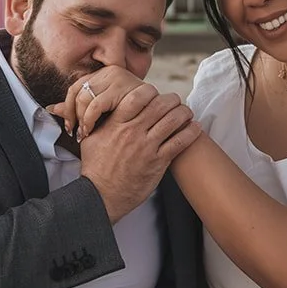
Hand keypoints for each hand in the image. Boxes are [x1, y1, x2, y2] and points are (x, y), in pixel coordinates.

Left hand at [51, 65, 150, 140]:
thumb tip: (51, 108)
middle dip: (73, 115)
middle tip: (75, 133)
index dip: (68, 109)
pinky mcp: (128, 88)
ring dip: (82, 118)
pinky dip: (91, 119)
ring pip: (86, 97)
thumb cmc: (130, 121)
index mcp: (103, 76)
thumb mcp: (102, 115)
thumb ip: (79, 110)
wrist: (158, 126)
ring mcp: (121, 78)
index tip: (69, 128)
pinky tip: (93, 131)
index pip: (75, 88)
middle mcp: (111, 72)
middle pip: (78, 92)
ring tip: (84, 134)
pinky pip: (99, 103)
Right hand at [75, 81, 199, 223]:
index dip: (151, 91)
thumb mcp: (91, 140)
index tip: (155, 94)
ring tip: (187, 113)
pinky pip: (180, 142)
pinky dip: (191, 132)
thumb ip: (100, 122)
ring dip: (184, 113)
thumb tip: (103, 109)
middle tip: (176, 102)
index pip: (137, 96)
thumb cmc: (95, 169)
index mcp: (116, 124)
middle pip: (160, 105)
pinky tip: (195, 128)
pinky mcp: (158, 162)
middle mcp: (132, 132)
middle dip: (172, 100)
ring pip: (173, 120)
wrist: (101, 196)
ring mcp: (146, 147)